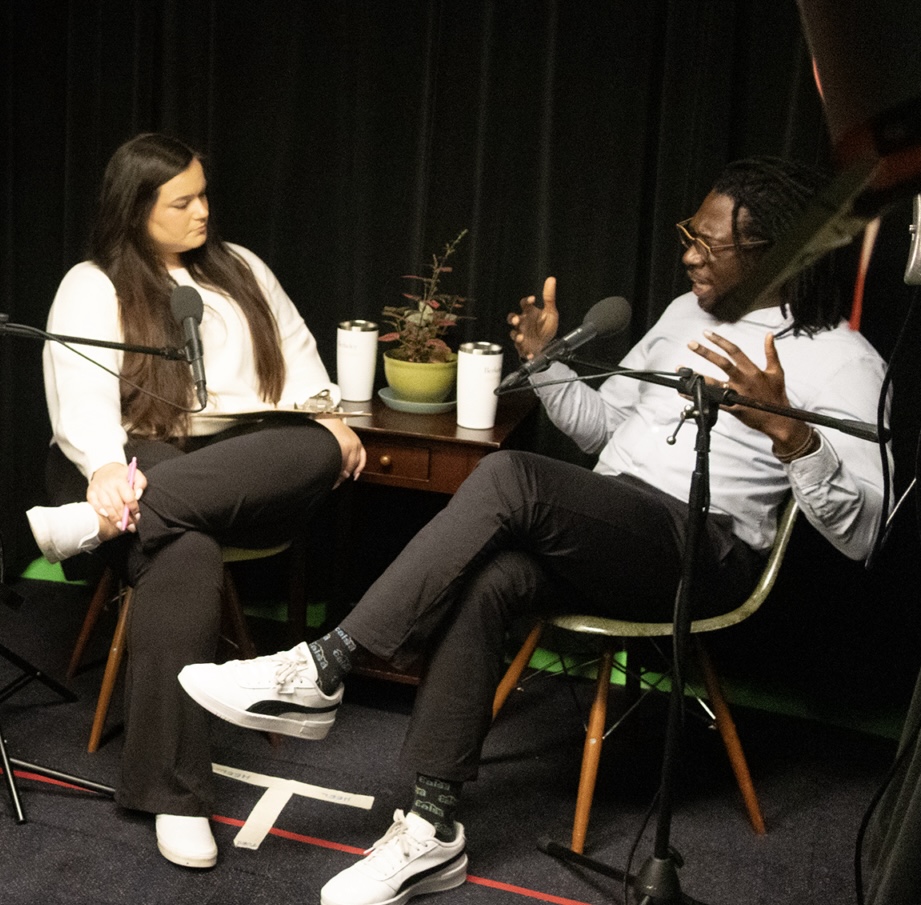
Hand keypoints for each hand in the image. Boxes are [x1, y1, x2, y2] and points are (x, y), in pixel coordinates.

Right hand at [87, 461, 146, 534]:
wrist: (105, 468)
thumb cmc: (123, 474)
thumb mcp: (135, 474)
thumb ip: (140, 483)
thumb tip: (138, 496)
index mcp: (120, 480)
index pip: (128, 497)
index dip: (133, 508)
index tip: (138, 515)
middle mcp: (108, 485)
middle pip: (117, 505)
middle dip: (125, 518)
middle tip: (132, 526)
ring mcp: (98, 489)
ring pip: (106, 507)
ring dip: (115, 519)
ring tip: (122, 526)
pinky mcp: (90, 492)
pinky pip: (94, 504)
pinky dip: (101, 512)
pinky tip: (108, 518)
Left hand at [316, 418, 366, 486]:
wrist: (326, 416)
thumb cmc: (323, 429)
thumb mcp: (323, 446)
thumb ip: (327, 460)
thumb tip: (327, 473)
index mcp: (345, 447)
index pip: (342, 468)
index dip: (336, 478)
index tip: (331, 483)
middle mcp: (353, 446)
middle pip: (349, 467)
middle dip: (341, 476)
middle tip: (335, 483)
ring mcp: (357, 444)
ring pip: (356, 463)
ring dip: (350, 472)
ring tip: (342, 478)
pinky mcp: (358, 442)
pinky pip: (362, 457)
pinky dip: (360, 466)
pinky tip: (356, 474)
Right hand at [507, 276, 559, 361]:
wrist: (547, 345)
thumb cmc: (545, 327)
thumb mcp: (550, 312)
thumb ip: (549, 297)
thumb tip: (551, 279)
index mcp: (529, 314)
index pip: (524, 305)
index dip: (526, 302)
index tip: (532, 299)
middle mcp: (523, 324)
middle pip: (513, 320)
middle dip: (513, 319)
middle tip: (517, 320)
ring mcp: (522, 336)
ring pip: (514, 335)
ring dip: (517, 336)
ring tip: (521, 338)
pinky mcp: (524, 348)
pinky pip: (522, 351)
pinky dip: (526, 353)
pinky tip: (530, 354)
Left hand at [687, 331, 812, 452]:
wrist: (779, 419)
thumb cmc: (776, 394)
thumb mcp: (777, 371)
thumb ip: (771, 352)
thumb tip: (769, 335)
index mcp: (753, 370)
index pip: (734, 351)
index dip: (720, 341)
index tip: (706, 333)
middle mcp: (743, 380)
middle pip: (722, 363)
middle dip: (705, 352)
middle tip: (690, 344)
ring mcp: (737, 394)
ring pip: (714, 383)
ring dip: (696, 375)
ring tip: (681, 369)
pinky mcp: (732, 408)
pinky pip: (712, 401)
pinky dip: (698, 396)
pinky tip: (685, 392)